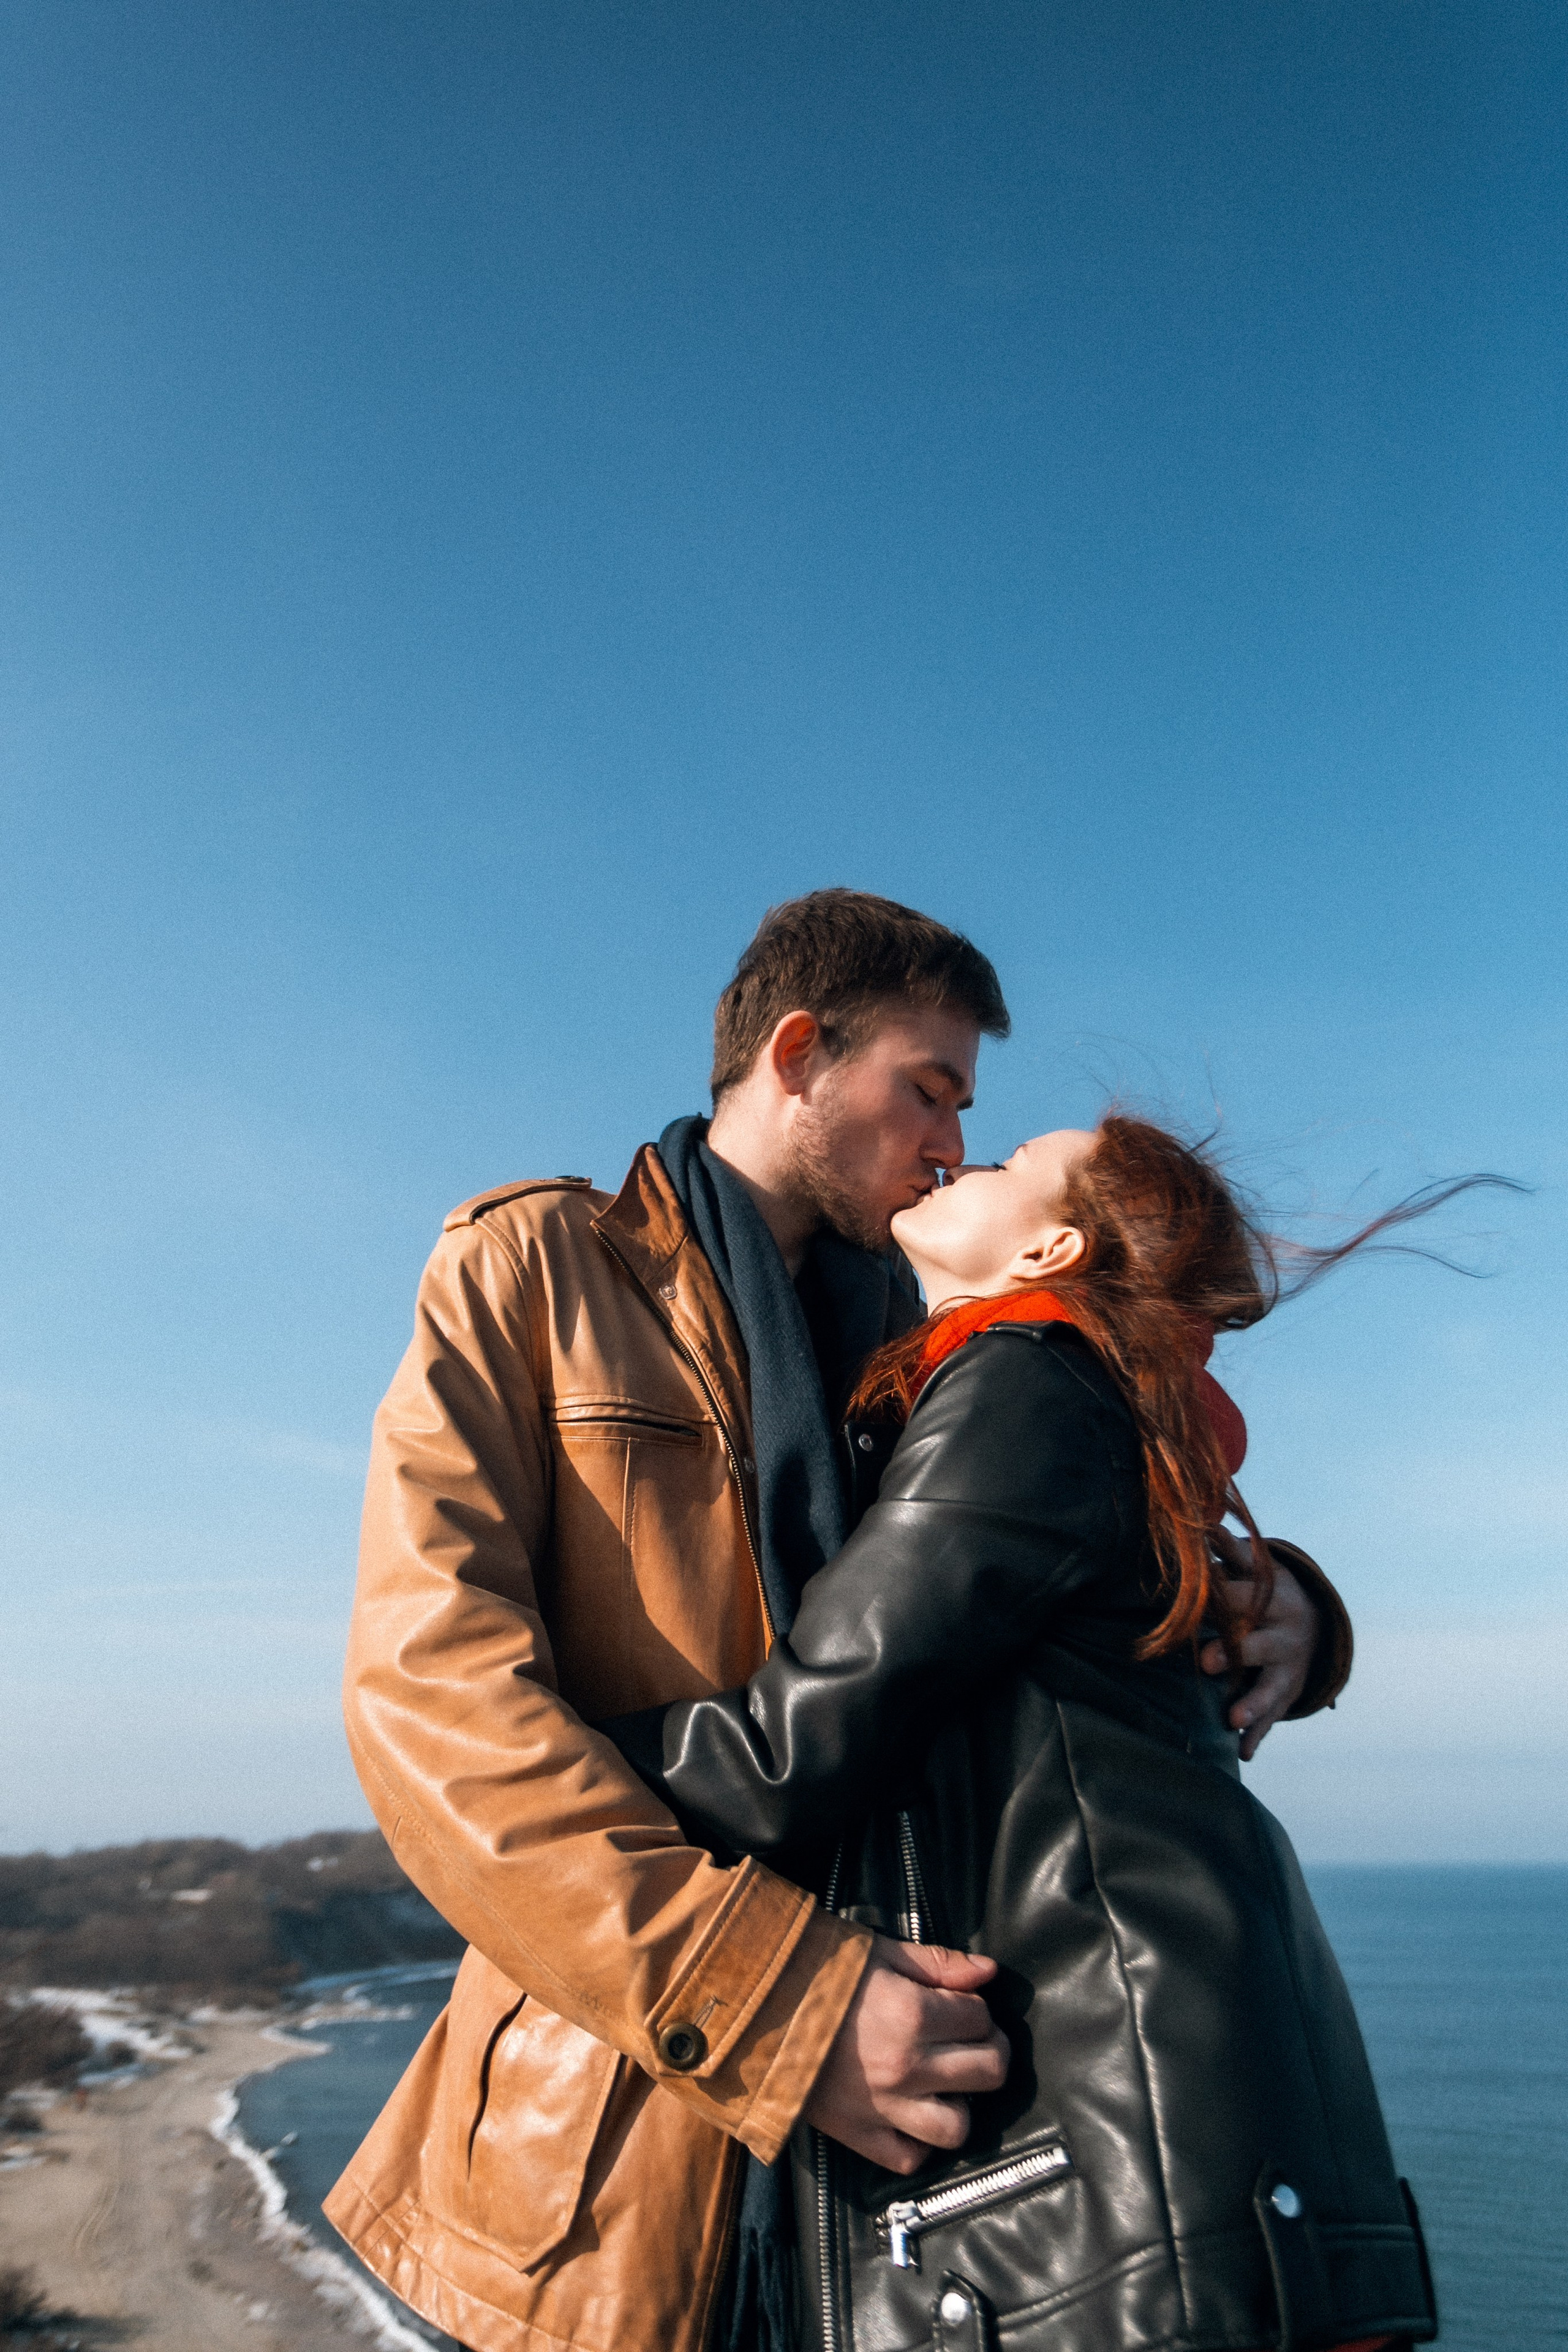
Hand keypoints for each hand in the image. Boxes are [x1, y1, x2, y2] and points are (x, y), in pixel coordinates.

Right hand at [801, 1934, 1009, 2174]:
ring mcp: (884, 2108)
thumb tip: (989, 1972)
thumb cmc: (818, 1973)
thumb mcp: (879, 1952)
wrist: (754, 2011)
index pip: (981, 2018)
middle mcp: (907, 2067)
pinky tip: (912, 2113)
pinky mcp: (858, 2135)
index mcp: (913, 2015)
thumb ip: (938, 1963)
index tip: (958, 2003)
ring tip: (945, 2082)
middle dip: (988, 2049)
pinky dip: (918, 2142)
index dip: (976, 2007)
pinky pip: (909, 2158)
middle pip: (989, 2072)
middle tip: (968, 2039)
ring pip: (958, 2127)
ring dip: (961, 2103)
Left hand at [1200, 1535, 1318, 1760]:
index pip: (1248, 1593)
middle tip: (1207, 1662)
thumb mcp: (1253, 1569)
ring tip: (1230, 1718)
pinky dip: (1258, 1734)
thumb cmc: (1262, 1591)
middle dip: (1235, 1651)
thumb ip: (1228, 1550)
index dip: (1225, 1593)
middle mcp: (1286, 1632)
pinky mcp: (1287, 1693)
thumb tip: (1199, 1520)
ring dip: (1251, 1703)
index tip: (1202, 1594)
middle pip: (1260, 1642)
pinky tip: (1244, 1753)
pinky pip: (1273, 1717)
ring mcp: (1289, 1667)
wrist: (1311, 1623)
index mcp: (1275, 1596)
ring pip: (1271, 1687)